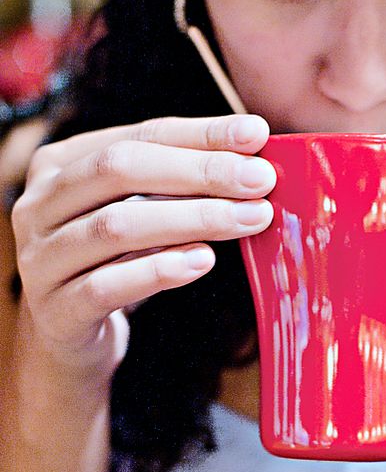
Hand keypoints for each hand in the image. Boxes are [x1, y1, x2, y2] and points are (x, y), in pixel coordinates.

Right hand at [12, 114, 274, 377]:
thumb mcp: (140, 215)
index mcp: (60, 165)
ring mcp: (41, 258)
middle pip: (121, 170)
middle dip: (199, 171)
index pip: (140, 136)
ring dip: (191, 219)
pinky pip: (107, 285)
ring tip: (246, 219)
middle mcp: (39, 204)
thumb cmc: (112, 263)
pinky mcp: (55, 310)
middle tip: (260, 180)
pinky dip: (158, 271)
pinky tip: (203, 261)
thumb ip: (180, 186)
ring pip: (117, 226)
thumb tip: (253, 160)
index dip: (201, 134)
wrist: (67, 337)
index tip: (256, 135)